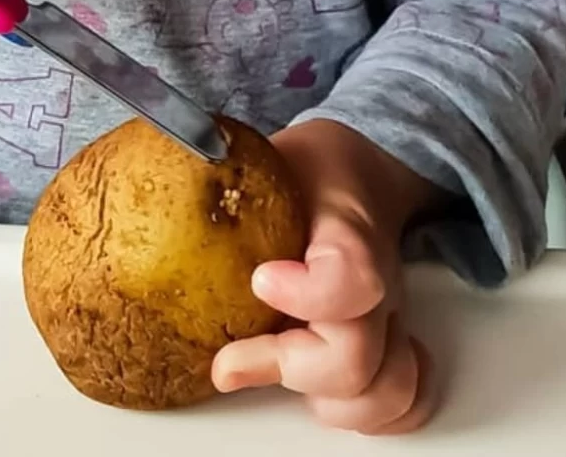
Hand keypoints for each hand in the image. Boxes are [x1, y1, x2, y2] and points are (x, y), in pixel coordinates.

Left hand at [212, 119, 439, 434]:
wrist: (364, 173)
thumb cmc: (312, 170)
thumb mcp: (271, 153)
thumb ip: (222, 164)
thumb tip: (164, 151)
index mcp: (348, 232)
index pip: (353, 277)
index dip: (309, 294)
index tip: (259, 281)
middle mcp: (377, 286)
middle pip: (357, 356)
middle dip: (288, 366)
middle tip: (228, 358)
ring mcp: (387, 322)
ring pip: (383, 392)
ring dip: (321, 398)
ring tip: (267, 372)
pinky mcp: (386, 348)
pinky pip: (401, 402)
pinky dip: (363, 414)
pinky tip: (315, 393)